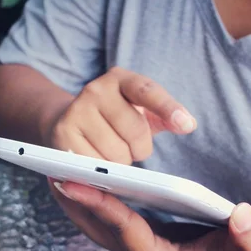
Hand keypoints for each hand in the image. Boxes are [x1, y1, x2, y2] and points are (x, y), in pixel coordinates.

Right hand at [42, 67, 196, 163]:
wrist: (66, 120)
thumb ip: (164, 116)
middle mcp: (96, 90)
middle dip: (139, 148)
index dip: (168, 108)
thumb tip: (187, 124)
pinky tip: (96, 162)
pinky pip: (95, 165)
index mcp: (120, 79)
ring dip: (120, 162)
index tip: (187, 125)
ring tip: (110, 153)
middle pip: (136, 131)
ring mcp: (77, 111)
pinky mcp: (63, 135)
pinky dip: (101, 171)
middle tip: (129, 147)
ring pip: (116, 153)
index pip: (147, 91)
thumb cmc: (113, 119)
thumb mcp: (140, 110)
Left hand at [49, 180, 250, 250]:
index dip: (100, 205)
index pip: (125, 230)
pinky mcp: (133, 240)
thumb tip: (243, 216)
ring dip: (74, 202)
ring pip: (94, 226)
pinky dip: (86, 202)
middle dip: (74, 201)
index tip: (73, 182)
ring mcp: (133, 250)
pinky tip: (75, 181)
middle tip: (50, 170)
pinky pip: (102, 221)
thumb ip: (248, 238)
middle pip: (98, 228)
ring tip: (52, 170)